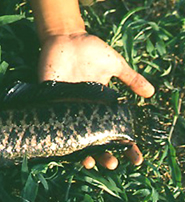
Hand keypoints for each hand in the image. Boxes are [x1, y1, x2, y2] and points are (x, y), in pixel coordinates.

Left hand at [38, 33, 154, 169]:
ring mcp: (66, 107)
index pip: (114, 130)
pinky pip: (51, 121)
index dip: (125, 146)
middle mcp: (82, 110)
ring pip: (73, 137)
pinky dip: (55, 134)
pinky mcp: (50, 100)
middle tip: (111, 163)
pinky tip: (62, 147)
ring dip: (81, 153)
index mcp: (99, 105)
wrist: (67, 37)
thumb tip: (151, 93)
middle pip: (94, 140)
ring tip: (90, 163)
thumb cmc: (91, 50)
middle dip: (103, 155)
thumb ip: (131, 78)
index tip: (136, 159)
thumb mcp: (114, 64)